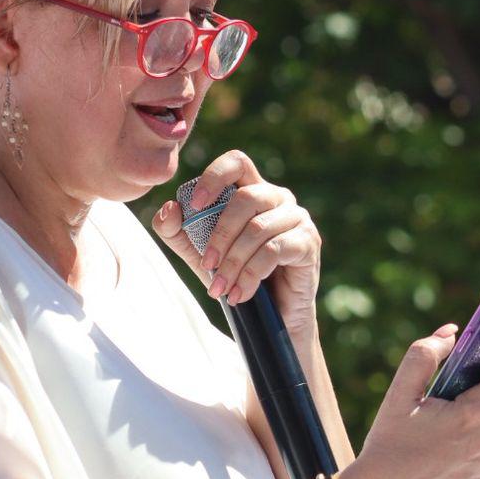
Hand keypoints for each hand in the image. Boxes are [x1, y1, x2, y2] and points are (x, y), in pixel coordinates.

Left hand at [152, 151, 321, 336]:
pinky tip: (240, 293)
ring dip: (233, 262)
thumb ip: (177, 231)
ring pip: (258, 228)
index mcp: (252, 190)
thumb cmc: (236, 274)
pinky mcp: (309, 241)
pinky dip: (251, 275)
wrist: (271, 315)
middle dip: (220, 235)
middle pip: (246, 197)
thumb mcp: (198, 253)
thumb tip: (170, 209)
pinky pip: (274, 250)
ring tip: (220, 289)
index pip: (237, 162)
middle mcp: (278, 197)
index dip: (214, 176)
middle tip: (207, 265)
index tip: (195, 205)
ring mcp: (297, 217)